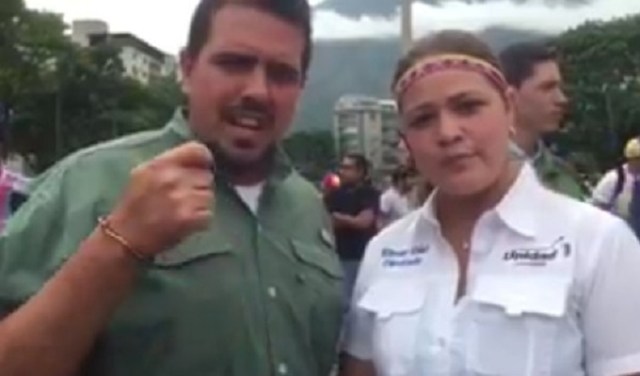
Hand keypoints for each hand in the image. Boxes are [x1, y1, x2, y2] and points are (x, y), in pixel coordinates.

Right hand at [108, 141, 213, 256]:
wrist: (124, 238)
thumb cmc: (134, 205)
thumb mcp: (144, 174)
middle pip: (206, 176)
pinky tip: (186, 222)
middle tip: (185, 196)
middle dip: (199, 186)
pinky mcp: (189, 219)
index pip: (197, 150)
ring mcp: (182, 199)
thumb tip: (199, 159)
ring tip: (184, 210)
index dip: (204, 160)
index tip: (202, 169)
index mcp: (160, 164)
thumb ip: (170, 164)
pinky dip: (201, 220)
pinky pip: (208, 214)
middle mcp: (172, 178)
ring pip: (209, 195)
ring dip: (201, 204)